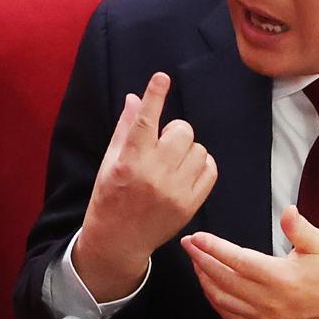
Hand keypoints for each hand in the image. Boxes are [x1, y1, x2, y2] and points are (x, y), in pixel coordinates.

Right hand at [73, 72, 217, 301]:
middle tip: (162, 144)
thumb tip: (135, 98)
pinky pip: (210, 169)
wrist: (118, 240)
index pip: (144, 121)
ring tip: (171, 163)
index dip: (154, 97)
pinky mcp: (190, 204)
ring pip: (198, 149)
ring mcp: (174, 191)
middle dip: (174, 131)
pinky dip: (201, 165)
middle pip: (181, 131)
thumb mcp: (109, 163)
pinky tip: (185, 172)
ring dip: (187, 150)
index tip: (162, 78)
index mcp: (128, 162)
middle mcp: (153, 175)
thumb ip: (124, 129)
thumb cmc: (109, 197)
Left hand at [181, 205, 318, 318]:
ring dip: (205, 280)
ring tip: (196, 261)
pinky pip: (231, 315)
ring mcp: (267, 316)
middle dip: (201, 261)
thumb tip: (287, 211)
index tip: (196, 237)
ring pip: (223, 300)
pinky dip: (215, 300)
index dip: (213, 248)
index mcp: (282, 278)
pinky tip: (210, 285)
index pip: (238, 261)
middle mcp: (270, 300)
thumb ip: (300, 228)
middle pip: (223, 280)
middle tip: (188, 245)